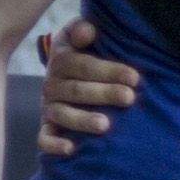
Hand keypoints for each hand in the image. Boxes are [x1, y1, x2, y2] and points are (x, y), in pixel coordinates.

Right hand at [29, 27, 142, 164]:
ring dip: (82, 120)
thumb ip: (82, 29)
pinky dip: (54, 145)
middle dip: (104, 94)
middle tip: (129, 98)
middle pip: (76, 90)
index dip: (109, 71)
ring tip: (105, 125)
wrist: (61, 72)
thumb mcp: (77, 35)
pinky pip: (44, 138)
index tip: (134, 77)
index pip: (83, 65)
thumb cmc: (81, 52)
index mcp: (61, 60)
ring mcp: (48, 107)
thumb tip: (88, 31)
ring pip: (62, 114)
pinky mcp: (47, 126)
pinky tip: (71, 149)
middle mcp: (52, 84)